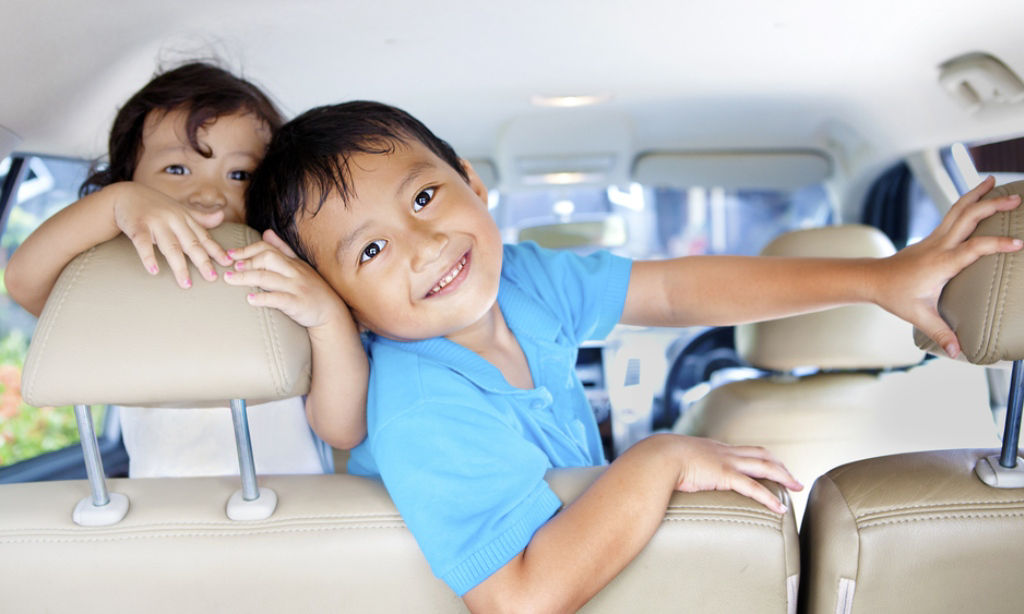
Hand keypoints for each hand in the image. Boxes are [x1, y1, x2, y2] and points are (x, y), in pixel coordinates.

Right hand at [110, 182, 231, 287]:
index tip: (227, 262)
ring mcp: (155, 223)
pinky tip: (154, 270)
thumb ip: (200, 218)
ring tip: (186, 283)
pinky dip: (148, 257)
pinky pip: (143, 244)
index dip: (215, 250)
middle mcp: (173, 220)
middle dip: (202, 261)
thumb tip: (222, 216)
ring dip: (179, 266)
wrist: (126, 195)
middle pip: (190, 243)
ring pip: (170, 247)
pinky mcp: (137, 226)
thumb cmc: (156, 206)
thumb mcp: (179, 210)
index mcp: (184, 218)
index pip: (203, 236)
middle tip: (211, 278)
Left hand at [224, 229, 356, 332]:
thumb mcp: (300, 265)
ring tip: (230, 279)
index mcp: (292, 262)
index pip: (268, 249)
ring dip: (246, 277)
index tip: (230, 254)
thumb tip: (266, 232)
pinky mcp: (298, 304)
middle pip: (268, 258)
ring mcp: (296, 287)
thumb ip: (283, 249)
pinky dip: (263, 298)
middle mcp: (294, 272)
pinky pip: (279, 299)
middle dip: (246, 261)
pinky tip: (250, 299)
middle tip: (230, 268)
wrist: (331, 312)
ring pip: (268, 278)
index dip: (248, 250)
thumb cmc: (312, 289)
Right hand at [666, 434, 801, 513]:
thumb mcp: (674, 460)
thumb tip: (674, 476)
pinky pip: (753, 487)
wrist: (657, 456)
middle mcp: (724, 452)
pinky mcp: (725, 475)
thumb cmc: (660, 460)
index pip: (745, 450)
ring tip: (796, 487)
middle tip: (793, 478)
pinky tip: (779, 508)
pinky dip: (769, 498)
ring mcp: (726, 462)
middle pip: (762, 454)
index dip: (761, 458)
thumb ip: (681, 466)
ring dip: (784, 476)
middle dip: (780, 465)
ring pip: (765, 466)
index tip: (771, 467)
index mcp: (714, 448)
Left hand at [875, 176, 1021, 357]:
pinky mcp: (934, 236)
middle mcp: (939, 246)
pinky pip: (953, 214)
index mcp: (941, 263)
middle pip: (967, 218)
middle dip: (991, 206)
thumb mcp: (918, 316)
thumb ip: (941, 332)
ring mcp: (935, 238)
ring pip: (958, 210)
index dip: (996, 245)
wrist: (872, 279)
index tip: (1018, 243)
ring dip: (976, 194)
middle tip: (1015, 198)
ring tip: (993, 180)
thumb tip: (959, 352)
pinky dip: (967, 202)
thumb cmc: (895, 296)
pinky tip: (977, 195)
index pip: (973, 249)